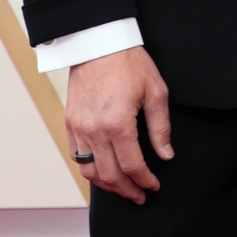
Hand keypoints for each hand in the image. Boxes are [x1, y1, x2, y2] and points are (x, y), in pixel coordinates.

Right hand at [66, 46, 172, 202]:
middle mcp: (94, 130)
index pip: (132, 166)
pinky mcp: (70, 122)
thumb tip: (166, 154)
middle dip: (127, 190)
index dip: (145, 180)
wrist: (99, 42)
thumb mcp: (155, 90)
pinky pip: (77, 157)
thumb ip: (160, 127)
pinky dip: (90, 170)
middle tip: (140, 195)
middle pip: (110, 176)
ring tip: (122, 188)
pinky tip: (103, 170)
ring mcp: (79, 128)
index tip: (154, 185)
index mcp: (118, 123)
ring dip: (107, 185)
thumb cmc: (129, 62)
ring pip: (90, 172)